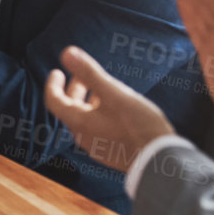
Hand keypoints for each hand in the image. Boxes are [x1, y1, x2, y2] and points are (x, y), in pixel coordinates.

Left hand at [44, 45, 175, 172]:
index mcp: (80, 123)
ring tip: (100, 88)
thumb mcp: (115, 94)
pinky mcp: (111, 152)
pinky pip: (97, 128)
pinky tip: (115, 108)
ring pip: (85, 119)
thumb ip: (90, 73)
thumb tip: (66, 52)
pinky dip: (98, 113)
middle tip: (81, 75)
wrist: (160, 162)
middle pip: (70, 109)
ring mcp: (97, 147)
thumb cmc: (139, 126)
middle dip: (73, 89)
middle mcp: (84, 137)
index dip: (53, 84)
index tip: (57, 71)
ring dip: (87, 100)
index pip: (54, 101)